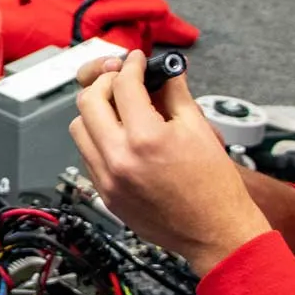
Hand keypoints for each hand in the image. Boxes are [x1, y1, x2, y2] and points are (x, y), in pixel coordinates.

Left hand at [68, 50, 270, 273]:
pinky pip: (86, 155)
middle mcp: (119, 159)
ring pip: (78, 128)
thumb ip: (175, 94)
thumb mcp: (199, 129)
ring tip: (120, 108)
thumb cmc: (214, 188)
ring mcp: (108, 179)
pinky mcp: (105, 194)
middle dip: (105, 82)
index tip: (137, 61)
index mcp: (145, 139)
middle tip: (123, 79)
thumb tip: (165, 71)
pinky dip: (97, 138)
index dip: (132, 65)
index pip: (123, 85)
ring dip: (95, 111)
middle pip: (88, 102)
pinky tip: (119, 135)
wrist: (216, 232)